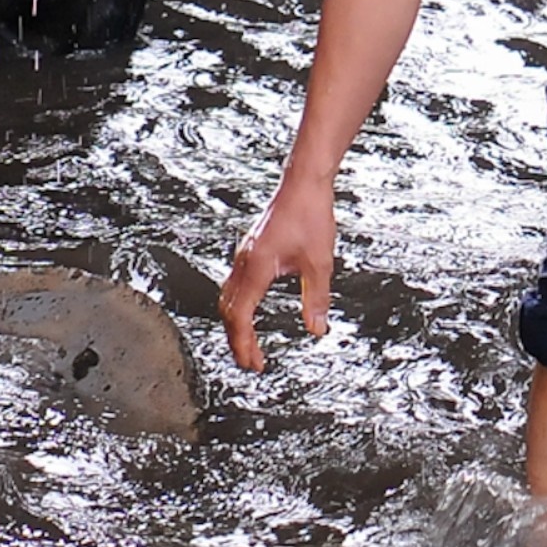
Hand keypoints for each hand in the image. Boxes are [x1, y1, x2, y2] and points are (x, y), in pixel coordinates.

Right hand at [217, 170, 336, 371]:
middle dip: (235, 340)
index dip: (244, 344)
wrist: (303, 182)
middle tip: (250, 362)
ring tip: (248, 344)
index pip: (240, 316)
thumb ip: (316, 299)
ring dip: (235, 324)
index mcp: (256, 268)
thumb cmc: (309, 215)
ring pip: (228, 297)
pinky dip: (237, 306)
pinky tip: (251, 311)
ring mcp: (244, 254)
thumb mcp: (320, 263)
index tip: (254, 364)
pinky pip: (234, 283)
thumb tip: (317, 330)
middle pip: (227, 310)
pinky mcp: (250, 249)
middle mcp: (244, 262)